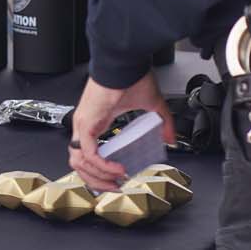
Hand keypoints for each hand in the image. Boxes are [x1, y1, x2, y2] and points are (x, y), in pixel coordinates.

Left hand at [67, 72, 174, 193]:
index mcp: (95, 121)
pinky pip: (89, 153)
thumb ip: (163, 123)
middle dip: (96, 181)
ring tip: (116, 182)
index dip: (97, 170)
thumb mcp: (151, 104)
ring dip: (98, 177)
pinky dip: (102, 166)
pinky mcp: (87, 123)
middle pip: (78, 163)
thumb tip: (172, 138)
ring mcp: (83, 124)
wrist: (125, 60)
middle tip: (114, 188)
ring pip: (79, 162)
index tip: (115, 179)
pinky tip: (117, 170)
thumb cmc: (131, 75)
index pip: (86, 153)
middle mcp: (84, 124)